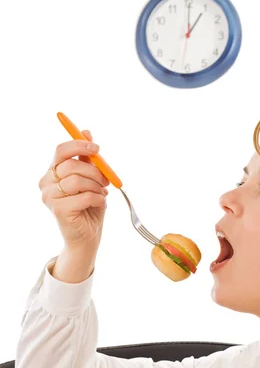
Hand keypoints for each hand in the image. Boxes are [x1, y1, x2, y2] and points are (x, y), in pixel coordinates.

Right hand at [39, 130, 109, 251]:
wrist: (86, 235)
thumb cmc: (88, 206)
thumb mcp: (90, 178)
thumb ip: (86, 158)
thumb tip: (86, 132)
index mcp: (51, 172)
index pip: (61, 151)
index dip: (79, 146)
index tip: (96, 148)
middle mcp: (46, 183)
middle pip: (72, 165)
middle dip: (95, 171)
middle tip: (106, 179)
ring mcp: (49, 198)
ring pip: (78, 181)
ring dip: (97, 186)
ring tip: (101, 193)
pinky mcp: (58, 210)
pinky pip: (84, 196)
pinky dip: (98, 198)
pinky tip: (100, 203)